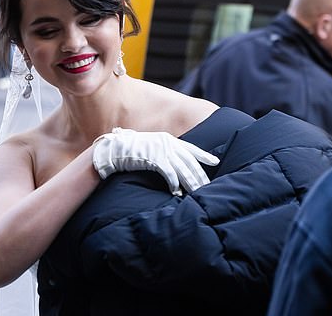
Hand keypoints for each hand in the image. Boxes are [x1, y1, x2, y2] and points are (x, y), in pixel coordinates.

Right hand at [92, 128, 218, 195]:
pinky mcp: (154, 159)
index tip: (216, 161)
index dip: (204, 155)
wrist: (115, 148)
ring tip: (198, 192)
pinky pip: (169, 174)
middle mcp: (168, 143)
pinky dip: (174, 184)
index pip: (191, 149)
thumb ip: (162, 152)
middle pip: (190, 162)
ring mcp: (162, 150)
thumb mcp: (150, 147)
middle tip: (209, 186)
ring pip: (183, 169)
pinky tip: (177, 192)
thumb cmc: (130, 149)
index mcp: (168, 139)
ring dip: (190, 182)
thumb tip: (172, 163)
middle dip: (200, 175)